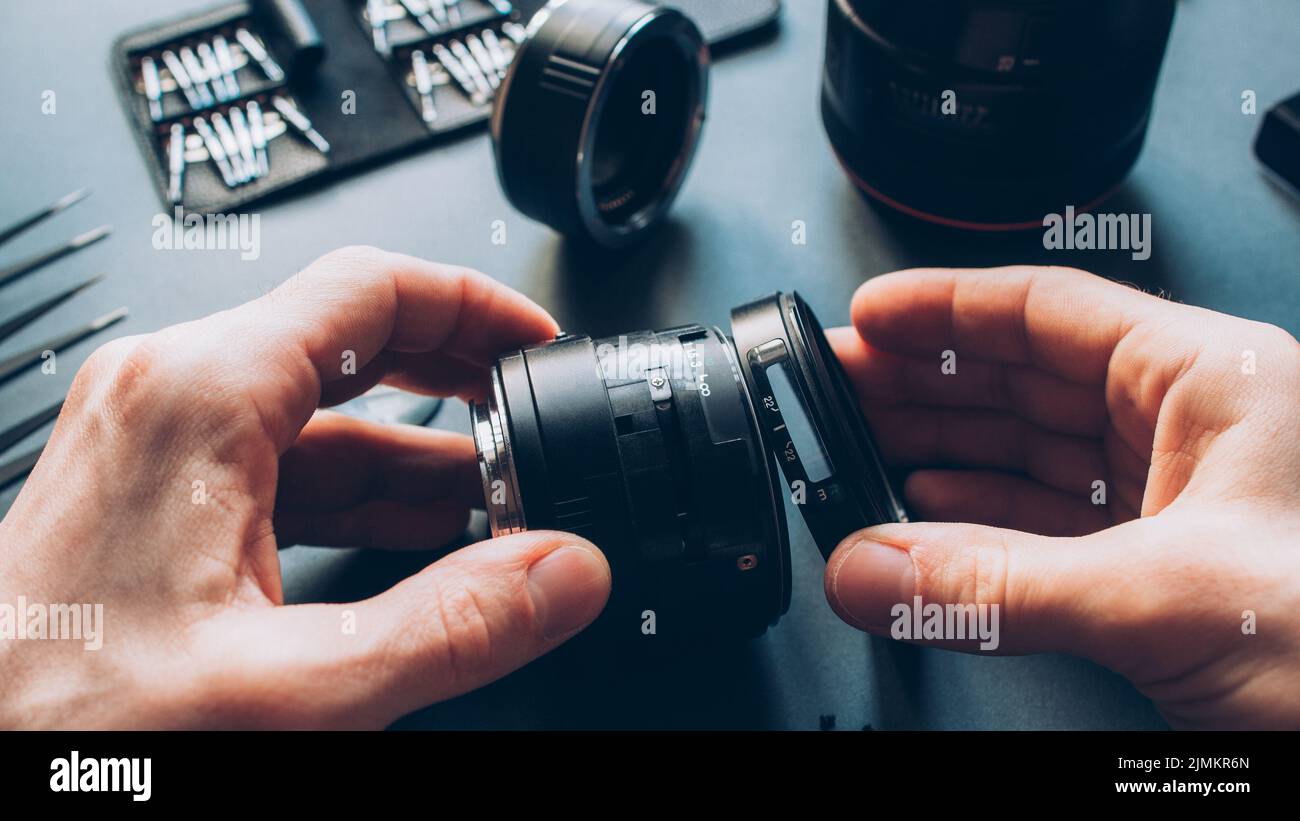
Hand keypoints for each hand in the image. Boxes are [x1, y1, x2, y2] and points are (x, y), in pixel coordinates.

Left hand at [0, 246, 610, 728]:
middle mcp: (170, 398)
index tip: (538, 346)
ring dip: (416, 451)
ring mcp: (158, 446)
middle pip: (351, 339)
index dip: (476, 307)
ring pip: (320, 412)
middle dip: (457, 379)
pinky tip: (417, 539)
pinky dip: (360, 492)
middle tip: (533, 417)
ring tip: (498, 499)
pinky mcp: (156, 498)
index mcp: (198, 397)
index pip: (370, 289)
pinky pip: (283, 467)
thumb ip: (450, 628)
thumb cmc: (62, 723)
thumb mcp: (288, 688)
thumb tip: (561, 573)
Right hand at [826, 265, 1299, 728]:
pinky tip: (930, 514)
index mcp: (1214, 382)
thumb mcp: (1170, 596)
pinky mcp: (1165, 570)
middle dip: (927, 380)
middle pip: (1027, 379)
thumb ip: (998, 584)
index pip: (1052, 312)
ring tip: (865, 447)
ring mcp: (1178, 501)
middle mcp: (1193, 431)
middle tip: (840, 386)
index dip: (949, 307)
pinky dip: (979, 521)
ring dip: (943, 453)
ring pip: (1031, 453)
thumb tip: (871, 569)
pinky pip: (1047, 525)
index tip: (871, 313)